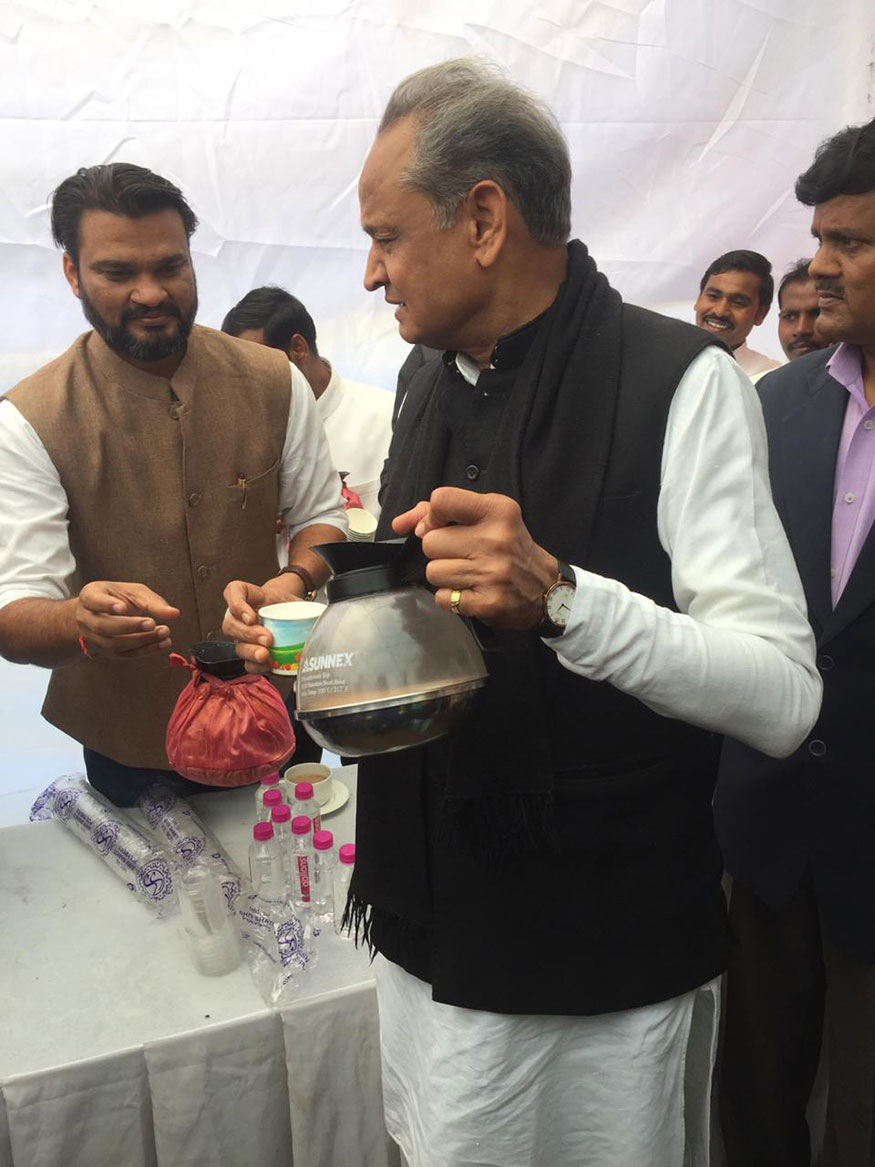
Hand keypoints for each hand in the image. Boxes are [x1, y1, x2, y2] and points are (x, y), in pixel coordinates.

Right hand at [76, 581, 178, 658]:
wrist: (102, 613)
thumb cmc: (117, 598)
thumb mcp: (132, 591)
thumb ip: (151, 601)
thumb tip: (174, 613)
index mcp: (89, 597)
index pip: (93, 601)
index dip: (106, 605)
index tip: (123, 608)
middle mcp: (86, 618)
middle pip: (103, 626)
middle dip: (129, 626)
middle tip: (151, 623)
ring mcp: (93, 638)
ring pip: (113, 644)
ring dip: (141, 640)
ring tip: (163, 632)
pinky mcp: (106, 651)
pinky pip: (124, 654)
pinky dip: (145, 650)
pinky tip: (162, 643)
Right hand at [223, 575, 302, 673]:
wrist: (290, 615)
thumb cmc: (289, 606)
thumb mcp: (296, 598)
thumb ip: (305, 603)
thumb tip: (326, 615)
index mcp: (248, 596)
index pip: (233, 592)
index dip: (237, 604)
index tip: (252, 616)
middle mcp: (239, 617)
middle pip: (230, 624)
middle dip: (248, 634)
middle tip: (268, 638)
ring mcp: (243, 637)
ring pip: (237, 646)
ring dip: (251, 652)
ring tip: (266, 655)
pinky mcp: (250, 655)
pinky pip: (247, 663)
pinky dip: (257, 665)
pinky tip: (269, 665)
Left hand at [392, 488, 557, 629]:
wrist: (548, 589)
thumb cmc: (511, 548)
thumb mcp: (488, 518)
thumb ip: (442, 513)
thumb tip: (400, 523)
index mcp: (498, 511)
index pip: (442, 500)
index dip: (432, 515)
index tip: (441, 525)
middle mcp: (496, 540)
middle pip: (431, 542)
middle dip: (439, 551)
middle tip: (463, 555)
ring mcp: (492, 574)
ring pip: (433, 571)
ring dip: (444, 576)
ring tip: (468, 575)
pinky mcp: (488, 603)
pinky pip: (442, 597)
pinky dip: (450, 597)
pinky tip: (470, 592)